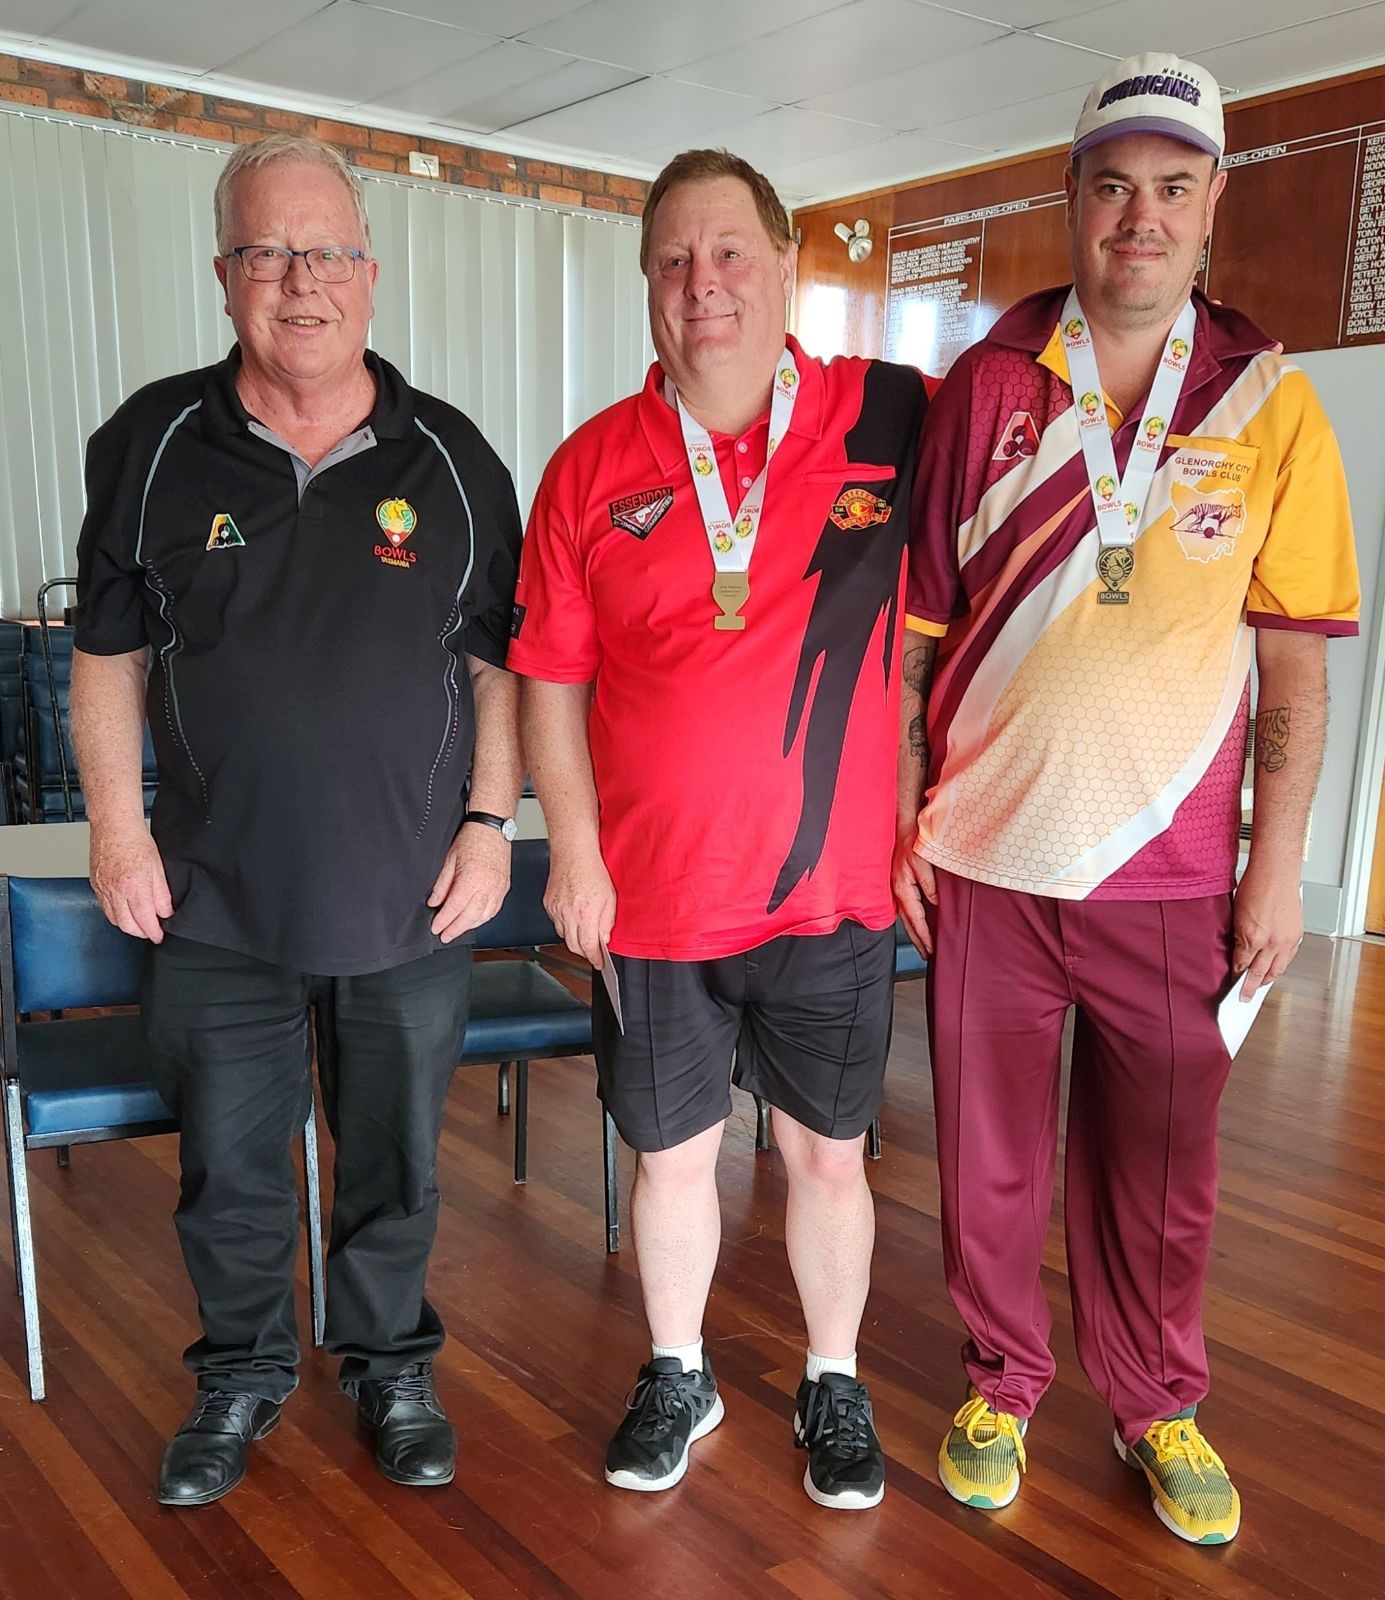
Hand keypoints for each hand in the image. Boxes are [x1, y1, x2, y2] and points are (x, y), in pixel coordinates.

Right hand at [90, 825, 172, 942]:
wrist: (114, 826)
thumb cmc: (135, 841)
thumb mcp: (158, 868)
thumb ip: (162, 894)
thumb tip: (165, 913)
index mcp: (134, 886)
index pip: (144, 920)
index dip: (153, 932)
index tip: (159, 936)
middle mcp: (115, 891)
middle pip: (127, 926)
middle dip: (141, 933)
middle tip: (152, 931)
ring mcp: (103, 889)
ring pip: (114, 920)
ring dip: (128, 926)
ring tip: (140, 922)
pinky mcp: (95, 886)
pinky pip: (104, 908)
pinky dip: (116, 915)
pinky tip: (124, 911)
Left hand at [428, 824, 510, 941]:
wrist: (492, 827)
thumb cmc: (473, 838)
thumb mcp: (449, 859)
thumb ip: (442, 884)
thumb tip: (435, 902)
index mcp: (471, 879)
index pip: (455, 907)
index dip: (444, 921)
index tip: (436, 928)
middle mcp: (487, 887)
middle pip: (470, 917)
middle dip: (455, 929)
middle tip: (445, 936)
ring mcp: (498, 888)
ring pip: (484, 917)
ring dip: (469, 926)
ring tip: (457, 930)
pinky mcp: (504, 888)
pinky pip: (494, 910)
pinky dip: (483, 918)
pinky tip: (475, 920)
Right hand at [543, 849, 615, 967]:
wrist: (573, 852)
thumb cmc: (593, 870)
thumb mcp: (611, 898)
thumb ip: (607, 921)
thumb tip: (604, 938)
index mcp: (585, 914)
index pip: (588, 947)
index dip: (595, 958)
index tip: (599, 963)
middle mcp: (568, 915)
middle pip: (573, 946)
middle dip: (584, 951)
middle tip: (593, 950)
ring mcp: (555, 910)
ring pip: (563, 935)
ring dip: (574, 938)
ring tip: (584, 932)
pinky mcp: (548, 903)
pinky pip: (556, 922)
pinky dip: (565, 925)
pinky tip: (573, 918)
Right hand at [891, 832, 935, 956]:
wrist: (900, 827)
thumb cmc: (911, 841)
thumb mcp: (923, 862)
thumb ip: (930, 884)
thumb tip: (936, 903)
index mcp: (903, 888)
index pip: (916, 919)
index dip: (925, 936)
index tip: (932, 949)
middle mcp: (897, 892)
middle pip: (908, 923)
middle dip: (918, 941)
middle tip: (927, 955)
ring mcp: (895, 890)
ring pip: (905, 918)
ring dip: (914, 933)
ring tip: (923, 946)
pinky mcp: (897, 886)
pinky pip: (904, 908)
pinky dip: (911, 920)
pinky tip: (917, 924)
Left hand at [1231, 861, 1302, 998]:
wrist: (1276, 873)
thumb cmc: (1254, 886)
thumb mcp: (1236, 914)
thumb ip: (1238, 935)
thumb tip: (1237, 950)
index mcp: (1252, 937)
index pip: (1241, 964)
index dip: (1236, 975)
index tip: (1232, 982)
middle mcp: (1271, 942)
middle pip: (1259, 973)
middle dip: (1250, 987)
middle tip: (1244, 998)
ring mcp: (1286, 940)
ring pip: (1277, 969)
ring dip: (1267, 980)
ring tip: (1260, 987)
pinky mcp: (1296, 935)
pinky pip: (1289, 958)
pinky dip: (1281, 966)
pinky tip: (1276, 969)